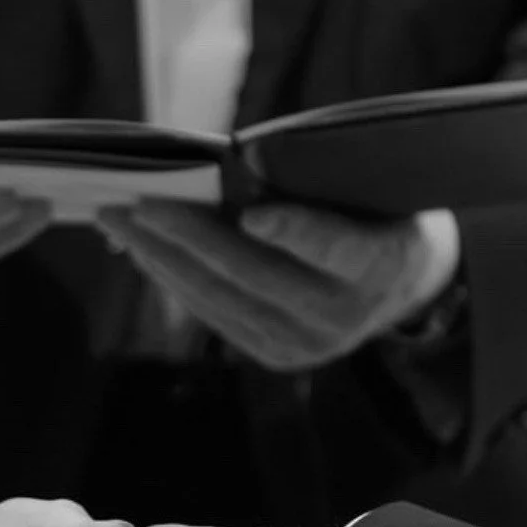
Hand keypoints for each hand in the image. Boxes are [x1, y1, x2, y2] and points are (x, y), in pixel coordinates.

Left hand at [96, 200, 460, 371]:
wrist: (405, 285)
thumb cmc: (376, 212)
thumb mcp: (365, 190)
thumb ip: (310, 185)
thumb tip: (222, 168)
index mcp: (379, 262)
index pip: (336, 245)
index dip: (295, 231)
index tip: (254, 213)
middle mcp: (343, 313)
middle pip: (256, 272)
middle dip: (187, 235)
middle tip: (138, 202)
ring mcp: (308, 344)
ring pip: (224, 297)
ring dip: (164, 259)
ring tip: (121, 223)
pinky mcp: (278, 357)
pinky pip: (217, 315)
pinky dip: (177, 280)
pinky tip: (145, 252)